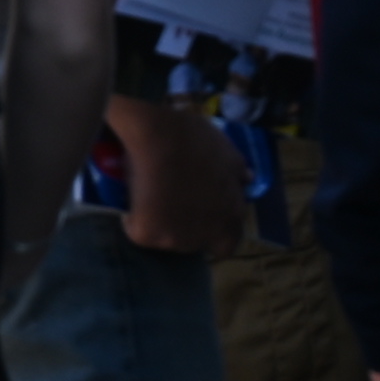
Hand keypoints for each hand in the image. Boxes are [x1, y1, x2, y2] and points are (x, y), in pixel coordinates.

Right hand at [111, 90, 247, 257]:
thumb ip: (238, 172)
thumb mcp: (227, 151)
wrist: (157, 136)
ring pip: (167, 239)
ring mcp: (174, 239)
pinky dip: (135, 220)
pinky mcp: (146, 236)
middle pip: (195, 242)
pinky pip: (139, 232)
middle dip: (188, 227)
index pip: (227, 244)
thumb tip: (246, 182)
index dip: (215, 233)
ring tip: (153, 199)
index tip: (203, 217)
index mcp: (230, 218)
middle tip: (175, 202)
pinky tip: (133, 200)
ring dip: (164, 225)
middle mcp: (205, 236)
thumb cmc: (195, 140)